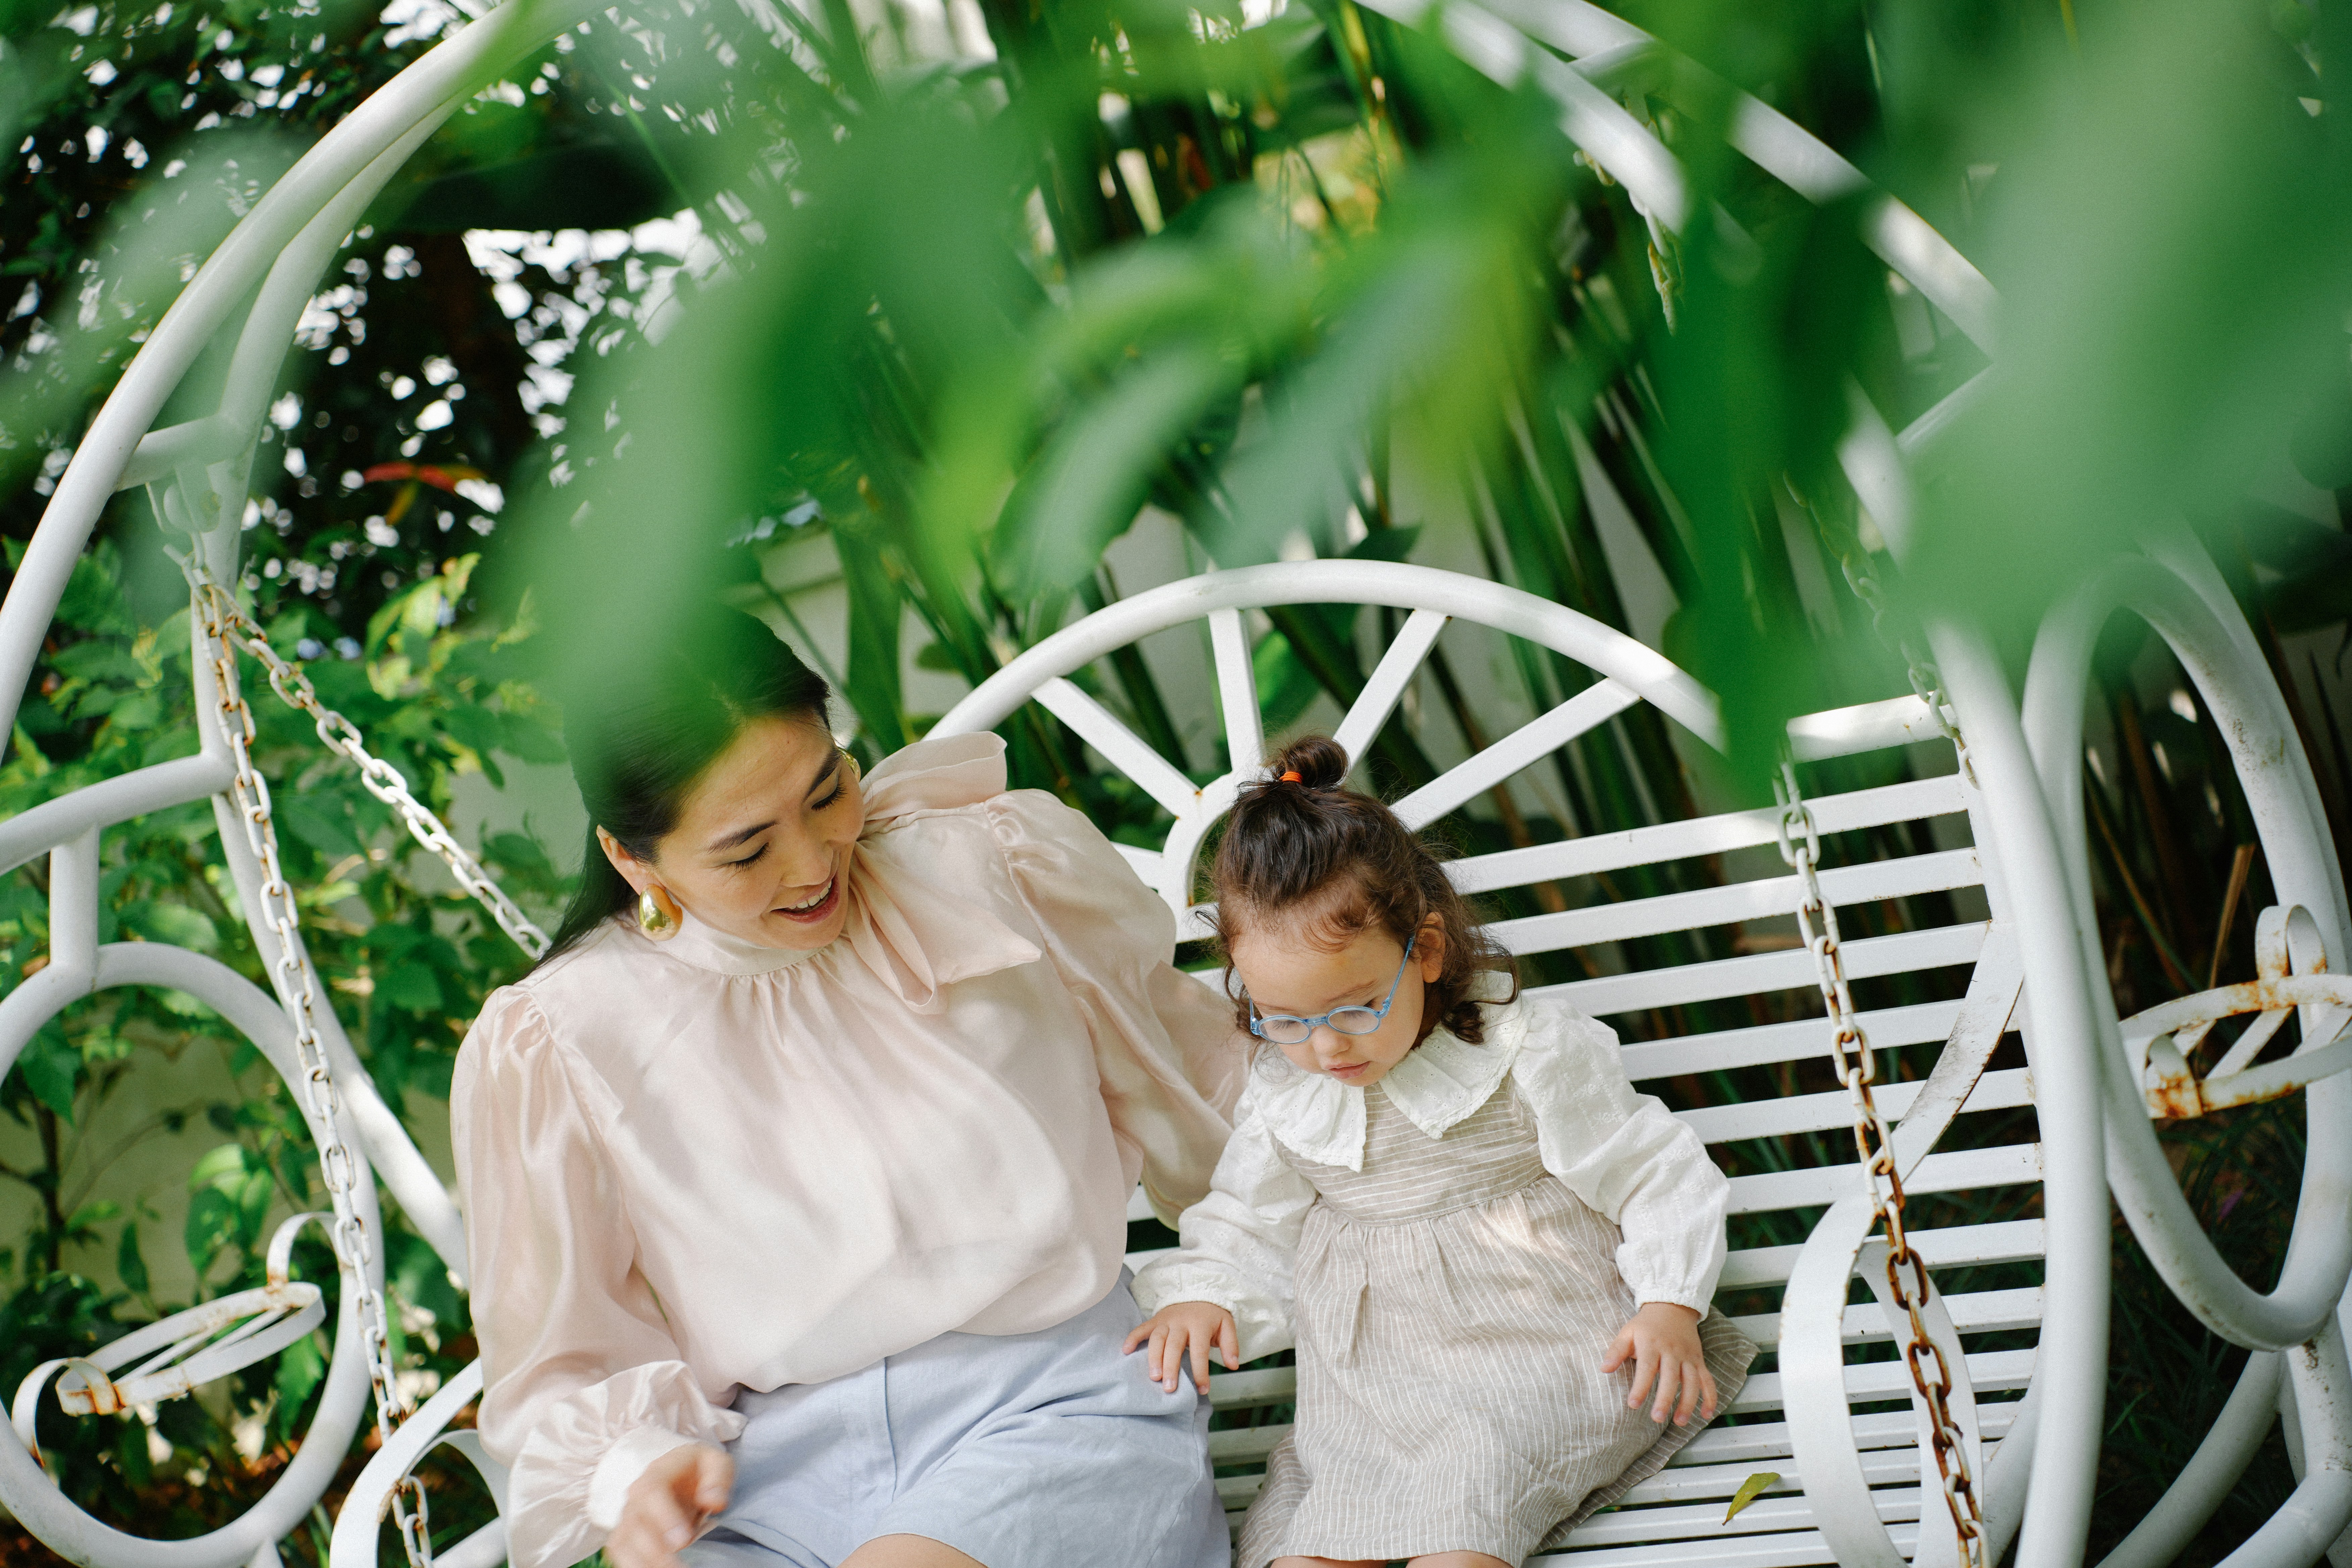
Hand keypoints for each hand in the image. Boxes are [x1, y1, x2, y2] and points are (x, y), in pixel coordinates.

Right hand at [606, 1442, 732, 1567]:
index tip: (683, 1541)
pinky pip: (622, 1552)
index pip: (652, 1492)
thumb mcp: (717, 1463)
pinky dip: (634, 1565)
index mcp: (657, 1473)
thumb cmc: (700, 1470)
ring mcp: (629, 1516)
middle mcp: (636, 1496)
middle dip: (655, 1550)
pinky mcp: (627, 1533)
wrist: (682, 1472)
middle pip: (635, 1523)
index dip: (664, 1517)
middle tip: (679, 1567)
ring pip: (623, 1542)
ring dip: (643, 1563)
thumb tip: (714, 1502)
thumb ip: (718, 1478)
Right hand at [1121, 1300, 1238, 1392]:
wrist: (1198, 1291)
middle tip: (1170, 1388)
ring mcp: (1166, 1320)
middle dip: (1171, 1368)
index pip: (1200, 1351)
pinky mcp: (1155, 1320)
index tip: (1203, 1389)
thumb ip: (1231, 1345)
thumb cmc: (1211, 1316)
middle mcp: (1181, 1322)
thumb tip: (1233, 1366)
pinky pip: (1141, 1328)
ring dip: (1154, 1358)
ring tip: (1153, 1377)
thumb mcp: (1227, 1325)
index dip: (1201, 1371)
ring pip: (1157, 1339)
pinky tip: (1125, 1351)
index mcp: (1200, 1324)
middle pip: (1174, 1346)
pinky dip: (1133, 1338)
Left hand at [1602, 1302, 1715, 1426]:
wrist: (1672, 1306)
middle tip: (1657, 1418)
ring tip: (1680, 1422)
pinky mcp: (1699, 1361)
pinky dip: (1710, 1397)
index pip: (1647, 1367)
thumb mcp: (1628, 1332)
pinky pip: (1708, 1380)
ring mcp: (1688, 1357)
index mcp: (1652, 1344)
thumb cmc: (1646, 1325)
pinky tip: (1706, 1414)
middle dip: (1665, 1399)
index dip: (1641, 1387)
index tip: (1633, 1404)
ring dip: (1688, 1402)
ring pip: (1692, 1381)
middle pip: (1671, 1377)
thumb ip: (1616, 1350)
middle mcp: (1672, 1351)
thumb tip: (1603, 1369)